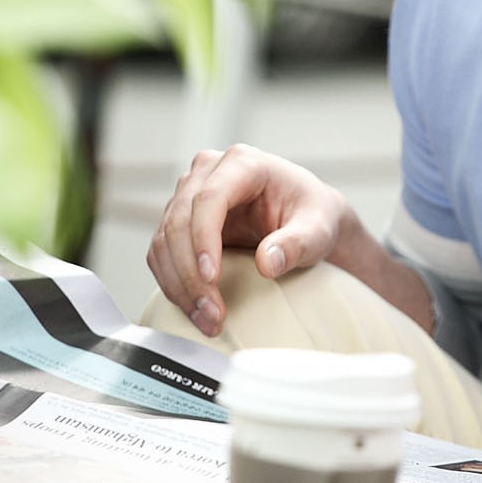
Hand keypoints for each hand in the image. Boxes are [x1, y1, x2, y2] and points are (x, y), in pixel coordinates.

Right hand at [146, 144, 355, 335]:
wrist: (306, 219)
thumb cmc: (313, 216)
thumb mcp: (318, 230)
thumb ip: (297, 244)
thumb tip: (267, 262)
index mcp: (242, 163)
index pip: (208, 199)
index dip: (204, 239)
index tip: (211, 278)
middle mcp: (208, 173)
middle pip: (179, 222)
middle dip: (191, 274)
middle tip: (212, 313)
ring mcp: (189, 195)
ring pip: (164, 242)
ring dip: (179, 285)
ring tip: (207, 319)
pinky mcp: (181, 221)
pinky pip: (163, 255)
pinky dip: (174, 284)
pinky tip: (194, 309)